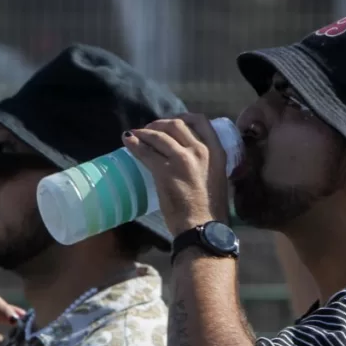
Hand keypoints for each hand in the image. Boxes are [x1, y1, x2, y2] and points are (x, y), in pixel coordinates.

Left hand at [122, 113, 230, 234]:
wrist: (204, 227)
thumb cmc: (211, 209)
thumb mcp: (217, 177)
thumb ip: (207, 163)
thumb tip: (192, 158)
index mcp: (217, 151)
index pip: (201, 121)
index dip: (184, 117)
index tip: (174, 121)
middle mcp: (200, 150)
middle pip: (176, 124)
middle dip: (160, 124)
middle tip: (150, 129)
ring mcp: (182, 159)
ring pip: (159, 135)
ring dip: (144, 132)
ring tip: (136, 134)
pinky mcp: (165, 171)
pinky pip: (146, 152)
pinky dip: (135, 144)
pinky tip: (128, 141)